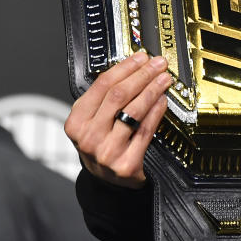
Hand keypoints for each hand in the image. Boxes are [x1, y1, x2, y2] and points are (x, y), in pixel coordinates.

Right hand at [64, 51, 170, 187]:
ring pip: (133, 111)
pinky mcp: (126, 163)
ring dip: (152, 90)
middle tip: (157, 64)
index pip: (101, 86)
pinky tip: (163, 100)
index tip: (141, 57)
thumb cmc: (102, 145)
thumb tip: (132, 69)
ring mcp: (107, 151)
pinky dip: (156, 112)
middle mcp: (88, 137)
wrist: (108, 182)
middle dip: (142, 75)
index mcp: (76, 123)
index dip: (124, 68)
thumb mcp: (92, 123)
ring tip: (164, 79)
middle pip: (118, 95)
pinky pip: (145, 130)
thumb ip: (104, 100)